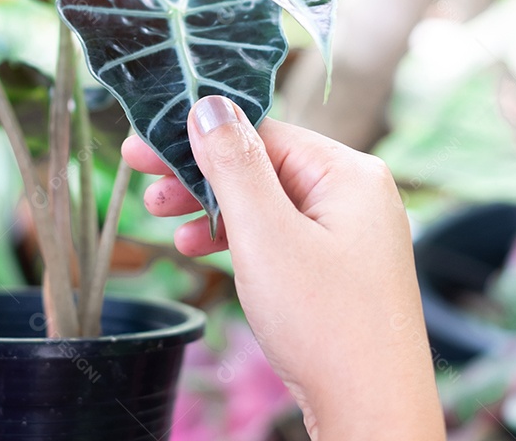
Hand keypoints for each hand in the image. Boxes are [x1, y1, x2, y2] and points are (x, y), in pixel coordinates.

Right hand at [122, 96, 443, 440]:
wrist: (373, 414)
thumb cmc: (326, 325)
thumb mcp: (266, 235)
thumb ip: (233, 165)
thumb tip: (208, 105)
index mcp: (350, 173)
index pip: (261, 133)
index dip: (197, 137)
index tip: (142, 147)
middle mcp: (356, 195)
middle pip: (262, 166)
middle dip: (199, 176)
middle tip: (144, 185)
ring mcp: (350, 234)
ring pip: (267, 203)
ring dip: (211, 209)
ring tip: (162, 221)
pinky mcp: (339, 269)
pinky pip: (280, 235)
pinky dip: (238, 239)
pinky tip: (200, 248)